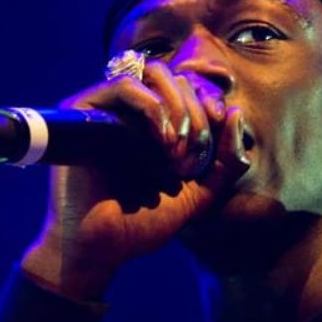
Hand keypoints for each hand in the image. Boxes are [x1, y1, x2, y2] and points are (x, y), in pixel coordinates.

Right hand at [21, 61, 249, 299]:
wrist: (102, 247)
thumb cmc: (143, 224)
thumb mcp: (200, 196)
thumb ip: (226, 162)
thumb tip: (236, 112)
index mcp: (160, 129)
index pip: (192, 89)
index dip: (211, 100)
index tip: (221, 123)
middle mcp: (135, 114)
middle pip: (178, 79)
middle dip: (196, 111)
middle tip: (192, 153)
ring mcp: (111, 111)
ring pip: (153, 73)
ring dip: (177, 105)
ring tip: (177, 147)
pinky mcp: (85, 112)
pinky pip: (123, 84)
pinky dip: (151, 106)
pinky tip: (161, 140)